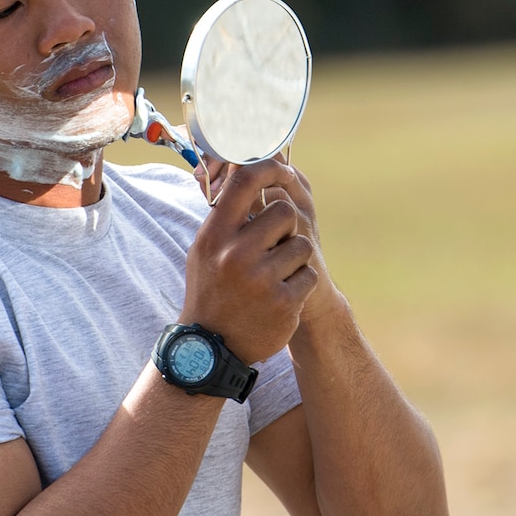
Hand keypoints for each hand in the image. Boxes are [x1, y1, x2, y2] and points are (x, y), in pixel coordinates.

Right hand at [199, 154, 342, 322]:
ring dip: (294, 259)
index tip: (281, 169)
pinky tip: (279, 297)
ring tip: (274, 276)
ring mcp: (261, 280)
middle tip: (273, 246)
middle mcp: (236, 254)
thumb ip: (228, 215)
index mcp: (215, 236)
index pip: (244, 182)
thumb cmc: (212, 288)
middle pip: (285, 212)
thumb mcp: (206, 249)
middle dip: (285, 227)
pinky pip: (309, 275)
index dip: (269, 167)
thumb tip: (249, 169)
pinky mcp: (284, 303)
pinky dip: (300, 284)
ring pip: (302, 245)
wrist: (211, 347)